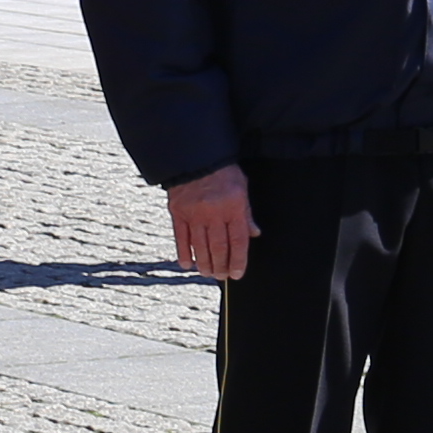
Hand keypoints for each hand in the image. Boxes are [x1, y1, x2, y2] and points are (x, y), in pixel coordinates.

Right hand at [164, 163, 252, 281]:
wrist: (195, 156)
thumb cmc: (222, 172)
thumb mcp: (242, 188)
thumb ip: (247, 213)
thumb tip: (254, 233)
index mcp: (233, 207)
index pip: (238, 241)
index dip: (238, 260)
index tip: (237, 273)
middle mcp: (214, 212)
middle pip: (219, 247)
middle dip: (221, 266)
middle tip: (221, 276)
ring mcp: (194, 213)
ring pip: (200, 246)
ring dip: (204, 263)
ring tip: (208, 273)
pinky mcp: (178, 212)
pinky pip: (181, 237)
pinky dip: (184, 252)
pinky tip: (188, 264)